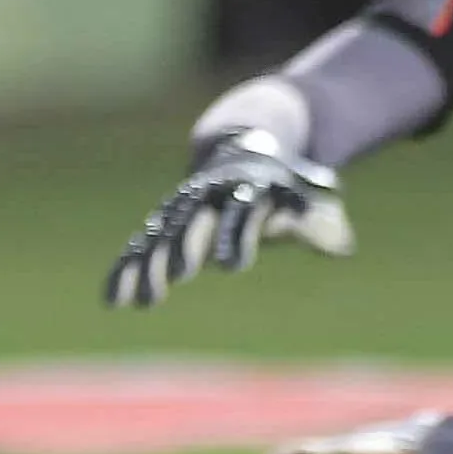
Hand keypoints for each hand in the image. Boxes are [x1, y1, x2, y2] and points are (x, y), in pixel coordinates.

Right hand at [105, 128, 352, 306]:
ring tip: (142, 301)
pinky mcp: (164, 225)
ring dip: (148, 267)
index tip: (232, 266)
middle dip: (183, 247)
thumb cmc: (284, 187)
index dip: (235, 238)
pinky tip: (114, 301)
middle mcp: (205, 197)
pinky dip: (126, 271)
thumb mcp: (308, 198)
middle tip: (177, 276)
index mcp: (243, 189)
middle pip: (191, 222)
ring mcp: (180, 209)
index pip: (240, 215)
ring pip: (158, 237)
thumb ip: (321, 224)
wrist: (241, 152)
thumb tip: (338, 246)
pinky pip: (140, 248)